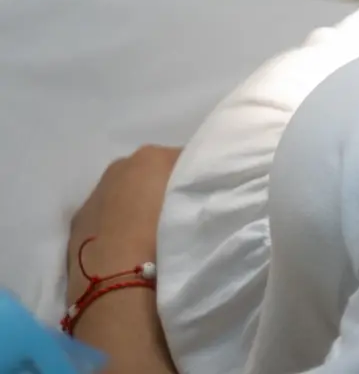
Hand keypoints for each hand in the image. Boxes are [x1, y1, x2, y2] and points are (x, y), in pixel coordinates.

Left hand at [67, 146, 181, 308]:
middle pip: (149, 172)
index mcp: (152, 157)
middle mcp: (119, 166)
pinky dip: (115, 225)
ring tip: (153, 236)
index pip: (182, 159)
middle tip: (178, 215)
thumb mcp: (197, 207)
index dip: (194, 177)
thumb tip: (197, 193)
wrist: (116, 282)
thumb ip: (196, 191)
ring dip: (136, 207)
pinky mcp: (76, 222)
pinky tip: (127, 248)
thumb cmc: (166, 237)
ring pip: (123, 193)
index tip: (201, 196)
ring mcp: (93, 194)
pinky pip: (105, 216)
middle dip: (162, 188)